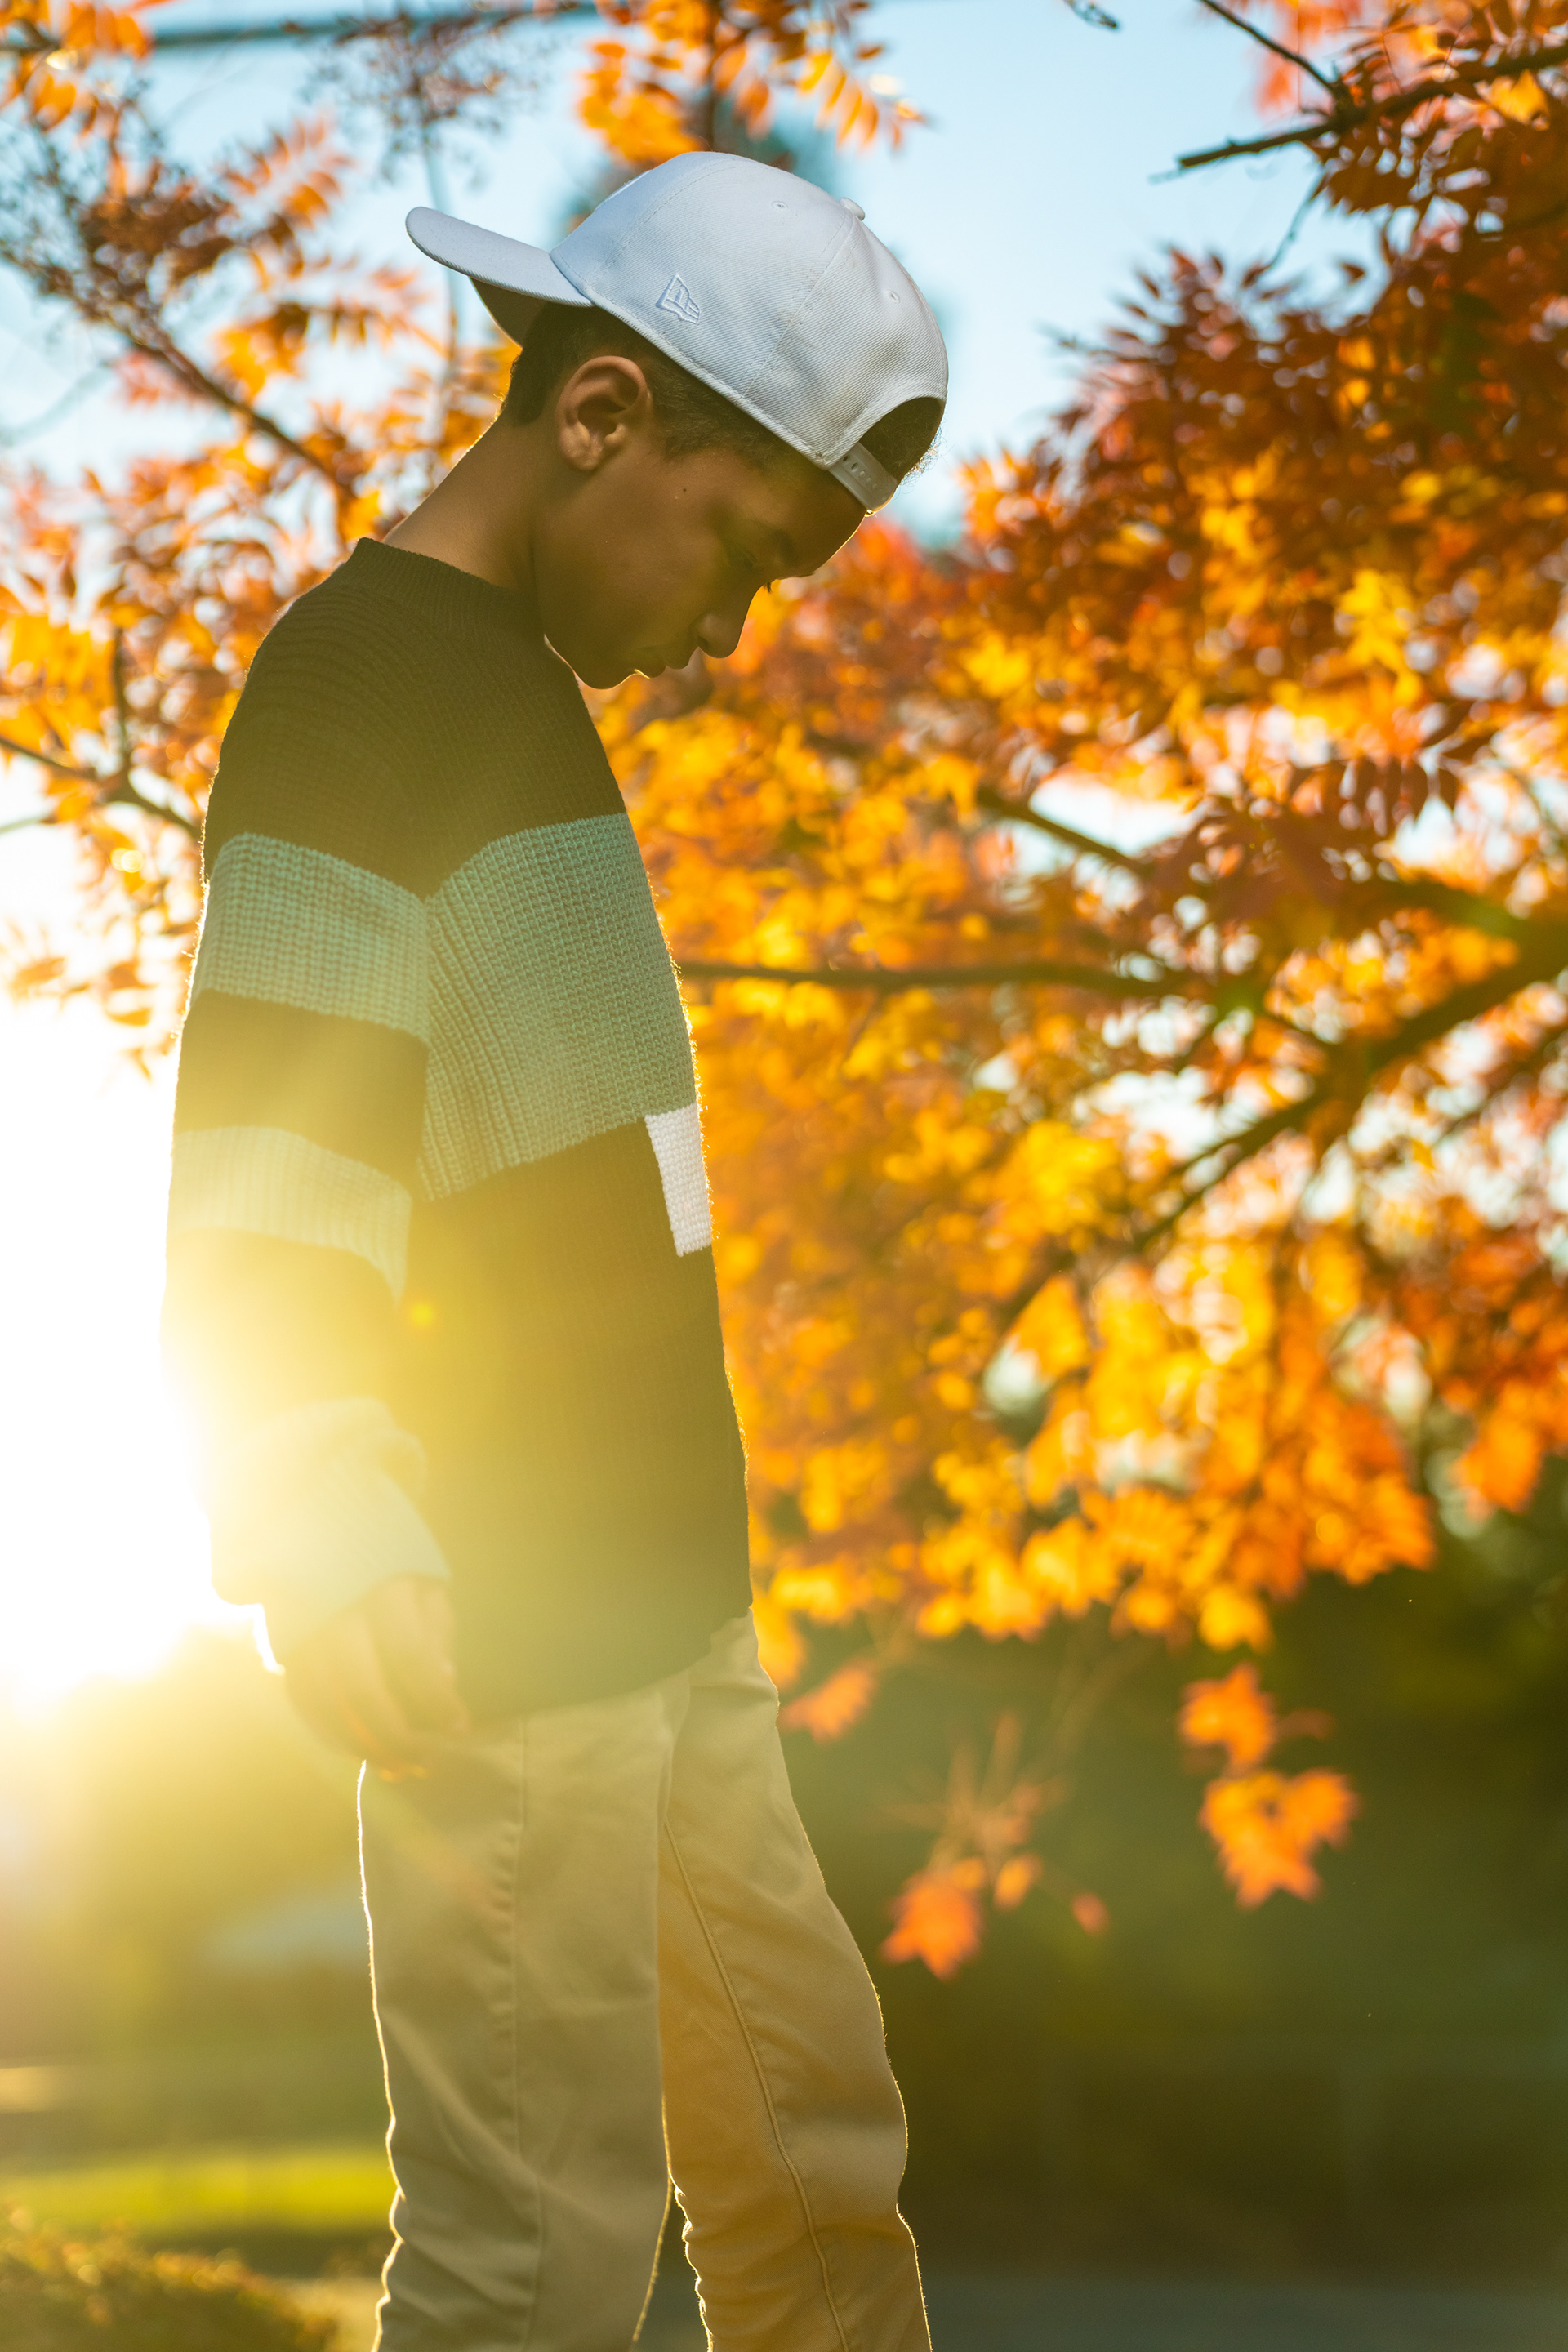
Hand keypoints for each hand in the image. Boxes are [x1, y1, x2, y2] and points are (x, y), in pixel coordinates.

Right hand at [285, 1575, 469, 1773]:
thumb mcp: (432, 1606)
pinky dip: (337, 1740)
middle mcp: (342, 1617)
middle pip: (363, 1689)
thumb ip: (439, 1639)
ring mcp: (311, 1642)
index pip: (409, 1654)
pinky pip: (309, 1712)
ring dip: (366, 1747)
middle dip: (397, 1735)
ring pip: (331, 1706)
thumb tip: (446, 1679)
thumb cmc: (404, 1602)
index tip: (459, 1729)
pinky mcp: (293, 1664)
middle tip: (426, 1763)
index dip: (435, 1697)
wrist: (345, 1580)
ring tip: (399, 1769)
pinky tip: (366, 1755)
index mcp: (387, 1596)